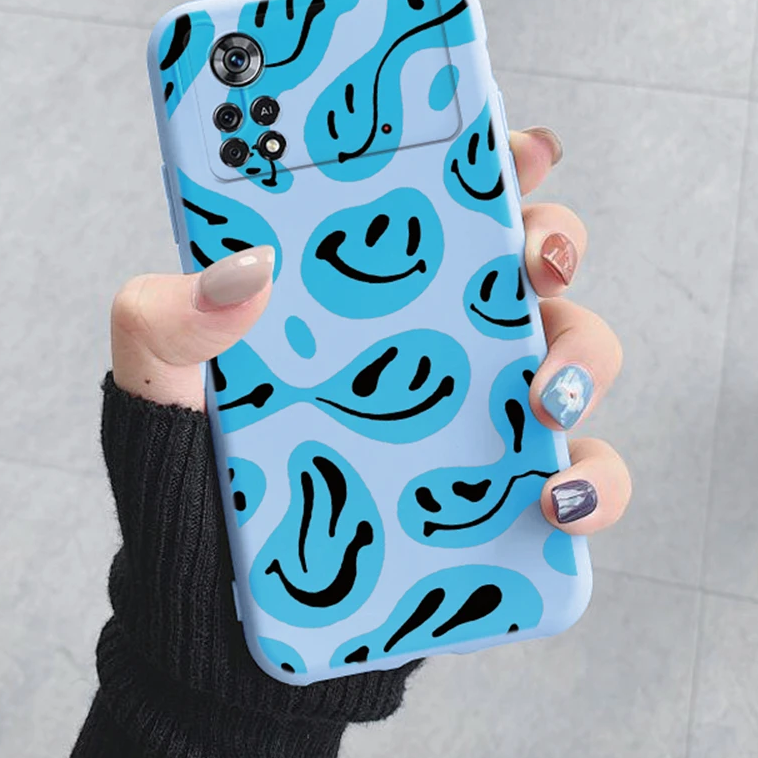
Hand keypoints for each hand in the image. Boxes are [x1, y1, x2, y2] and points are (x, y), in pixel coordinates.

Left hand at [111, 129, 629, 535]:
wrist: (213, 609)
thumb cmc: (192, 481)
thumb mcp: (161, 391)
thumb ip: (167, 322)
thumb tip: (244, 268)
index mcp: (361, 294)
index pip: (439, 202)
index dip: (491, 161)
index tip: (519, 148)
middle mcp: (431, 341)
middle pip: (527, 263)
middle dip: (554, 242)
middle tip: (536, 262)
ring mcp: (473, 416)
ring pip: (573, 357)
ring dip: (582, 362)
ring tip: (542, 399)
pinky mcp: (498, 498)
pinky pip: (582, 477)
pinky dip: (596, 483)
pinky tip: (557, 502)